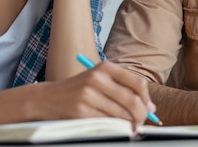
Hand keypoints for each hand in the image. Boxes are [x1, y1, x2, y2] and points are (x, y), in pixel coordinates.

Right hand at [37, 61, 154, 125]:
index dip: (147, 99)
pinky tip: (115, 129)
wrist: (47, 98)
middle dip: (141, 115)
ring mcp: (89, 95)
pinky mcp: (82, 111)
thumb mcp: (99, 80)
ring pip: (122, 115)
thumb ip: (123, 88)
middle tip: (141, 123)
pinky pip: (108, 123)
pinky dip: (116, 129)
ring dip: (129, 125)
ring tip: (129, 127)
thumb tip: (150, 106)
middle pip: (133, 101)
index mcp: (105, 67)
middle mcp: (98, 78)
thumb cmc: (78, 90)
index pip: (138, 83)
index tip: (148, 109)